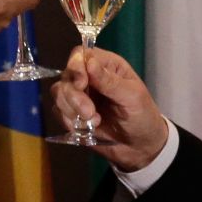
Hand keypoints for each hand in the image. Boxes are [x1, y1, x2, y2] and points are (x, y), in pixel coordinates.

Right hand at [50, 47, 167, 170]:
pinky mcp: (72, 113)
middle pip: (66, 76)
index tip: (81, 85)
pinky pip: (59, 112)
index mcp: (106, 65)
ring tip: (94, 123)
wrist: (140, 146)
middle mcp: (89, 76)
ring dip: (71, 110)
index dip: (76, 67)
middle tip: (90, 113)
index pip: (80, 55)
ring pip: (59, 94)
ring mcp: (79, 95)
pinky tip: (87, 129)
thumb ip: (110, 81)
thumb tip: (89, 62)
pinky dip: (69, 121)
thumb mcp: (132, 97)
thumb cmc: (142, 115)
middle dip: (74, 97)